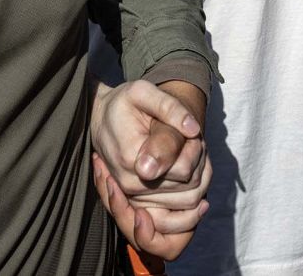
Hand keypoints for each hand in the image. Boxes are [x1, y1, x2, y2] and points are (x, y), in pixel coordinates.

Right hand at [90, 80, 209, 260]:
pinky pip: (178, 211)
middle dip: (199, 162)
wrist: (102, 119)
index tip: (192, 132)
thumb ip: (168, 107)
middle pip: (188, 187)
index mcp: (131, 159)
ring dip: (200, 178)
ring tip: (193, 151)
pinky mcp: (141, 202)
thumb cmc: (123, 103)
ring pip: (188, 201)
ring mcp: (135, 197)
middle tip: (195, 140)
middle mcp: (130, 185)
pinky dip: (193, 191)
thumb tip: (193, 129)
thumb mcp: (143, 92)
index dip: (195, 149)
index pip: (182, 169)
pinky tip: (194, 169)